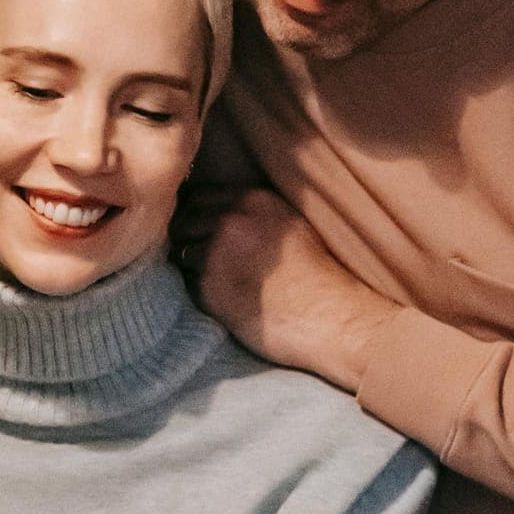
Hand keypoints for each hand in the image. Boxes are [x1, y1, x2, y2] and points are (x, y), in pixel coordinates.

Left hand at [173, 187, 398, 391]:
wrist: (332, 318)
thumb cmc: (318, 279)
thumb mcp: (291, 224)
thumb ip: (254, 212)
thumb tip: (217, 210)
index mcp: (254, 200)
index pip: (200, 195)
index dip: (199, 215)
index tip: (205, 232)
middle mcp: (232, 219)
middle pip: (184, 219)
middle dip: (189, 238)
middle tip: (207, 260)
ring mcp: (217, 251)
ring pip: (181, 251)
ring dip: (192, 266)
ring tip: (222, 282)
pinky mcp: (209, 286)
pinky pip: (187, 283)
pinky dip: (199, 292)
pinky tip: (227, 301)